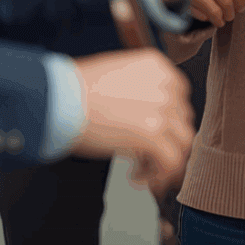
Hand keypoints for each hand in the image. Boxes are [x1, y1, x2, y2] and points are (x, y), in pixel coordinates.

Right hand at [70, 49, 194, 196]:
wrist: (61, 97)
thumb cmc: (75, 88)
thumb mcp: (118, 75)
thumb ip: (140, 90)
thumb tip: (145, 115)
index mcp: (157, 66)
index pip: (180, 95)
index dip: (169, 118)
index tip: (155, 133)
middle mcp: (165, 84)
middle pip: (182, 119)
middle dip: (166, 140)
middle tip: (146, 155)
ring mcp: (162, 109)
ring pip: (183, 142)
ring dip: (165, 160)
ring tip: (142, 170)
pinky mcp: (152, 134)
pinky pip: (171, 162)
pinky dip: (157, 175)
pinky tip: (134, 177)